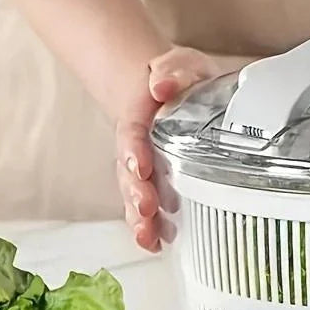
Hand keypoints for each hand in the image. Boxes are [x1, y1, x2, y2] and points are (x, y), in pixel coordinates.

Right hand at [115, 47, 220, 252]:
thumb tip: (163, 84)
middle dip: (136, 193)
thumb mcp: (181, 64)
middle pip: (128, 172)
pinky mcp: (155, 181)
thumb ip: (173, 70)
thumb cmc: (178, 78)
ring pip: (134, 194)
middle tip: (145, 210)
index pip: (132, 134)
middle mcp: (137, 146)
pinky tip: (157, 245)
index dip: (134, 151)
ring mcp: (143, 166)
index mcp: (142, 115)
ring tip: (148, 236)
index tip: (140, 166)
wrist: (169, 86)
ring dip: (140, 216)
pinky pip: (147, 206)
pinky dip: (150, 227)